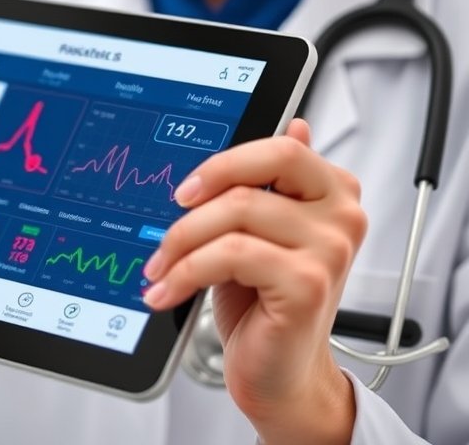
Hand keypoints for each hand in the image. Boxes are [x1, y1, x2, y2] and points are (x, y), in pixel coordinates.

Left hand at [142, 120, 367, 444]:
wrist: (280, 376)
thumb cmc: (264, 306)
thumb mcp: (256, 236)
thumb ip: (268, 186)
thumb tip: (292, 125)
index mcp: (332, 193)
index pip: (280, 148)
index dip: (224, 164)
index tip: (184, 191)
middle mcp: (341, 215)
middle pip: (255, 176)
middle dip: (196, 203)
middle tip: (164, 232)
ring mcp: (330, 249)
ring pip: (234, 214)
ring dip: (180, 245)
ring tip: (160, 270)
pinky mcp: (308, 283)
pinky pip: (230, 255)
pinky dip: (187, 271)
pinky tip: (168, 290)